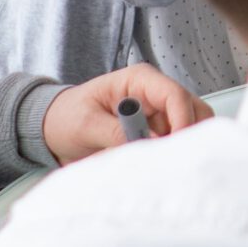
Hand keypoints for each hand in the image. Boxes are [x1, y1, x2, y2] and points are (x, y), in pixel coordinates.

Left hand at [40, 64, 211, 162]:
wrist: (52, 129)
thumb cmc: (66, 117)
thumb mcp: (87, 124)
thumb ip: (118, 134)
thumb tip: (153, 146)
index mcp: (139, 79)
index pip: (175, 95)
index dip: (183, 120)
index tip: (177, 147)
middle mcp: (155, 94)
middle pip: (194, 110)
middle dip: (189, 136)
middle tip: (175, 161)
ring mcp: (159, 114)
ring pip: (190, 129)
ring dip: (180, 148)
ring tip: (162, 165)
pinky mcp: (156, 132)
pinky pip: (174, 144)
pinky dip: (171, 156)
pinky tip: (157, 167)